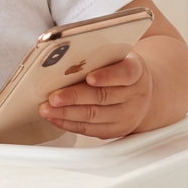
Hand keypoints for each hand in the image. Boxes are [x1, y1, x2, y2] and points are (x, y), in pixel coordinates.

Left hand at [39, 51, 153, 138]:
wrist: (140, 93)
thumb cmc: (121, 70)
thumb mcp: (116, 57)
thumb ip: (98, 57)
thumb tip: (65, 58)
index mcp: (136, 71)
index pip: (124, 73)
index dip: (107, 76)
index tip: (89, 77)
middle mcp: (134, 94)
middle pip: (103, 97)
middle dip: (75, 97)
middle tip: (54, 97)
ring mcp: (127, 115)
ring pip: (94, 115)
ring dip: (67, 113)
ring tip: (47, 108)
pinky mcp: (116, 130)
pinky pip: (90, 129)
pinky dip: (69, 124)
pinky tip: (55, 117)